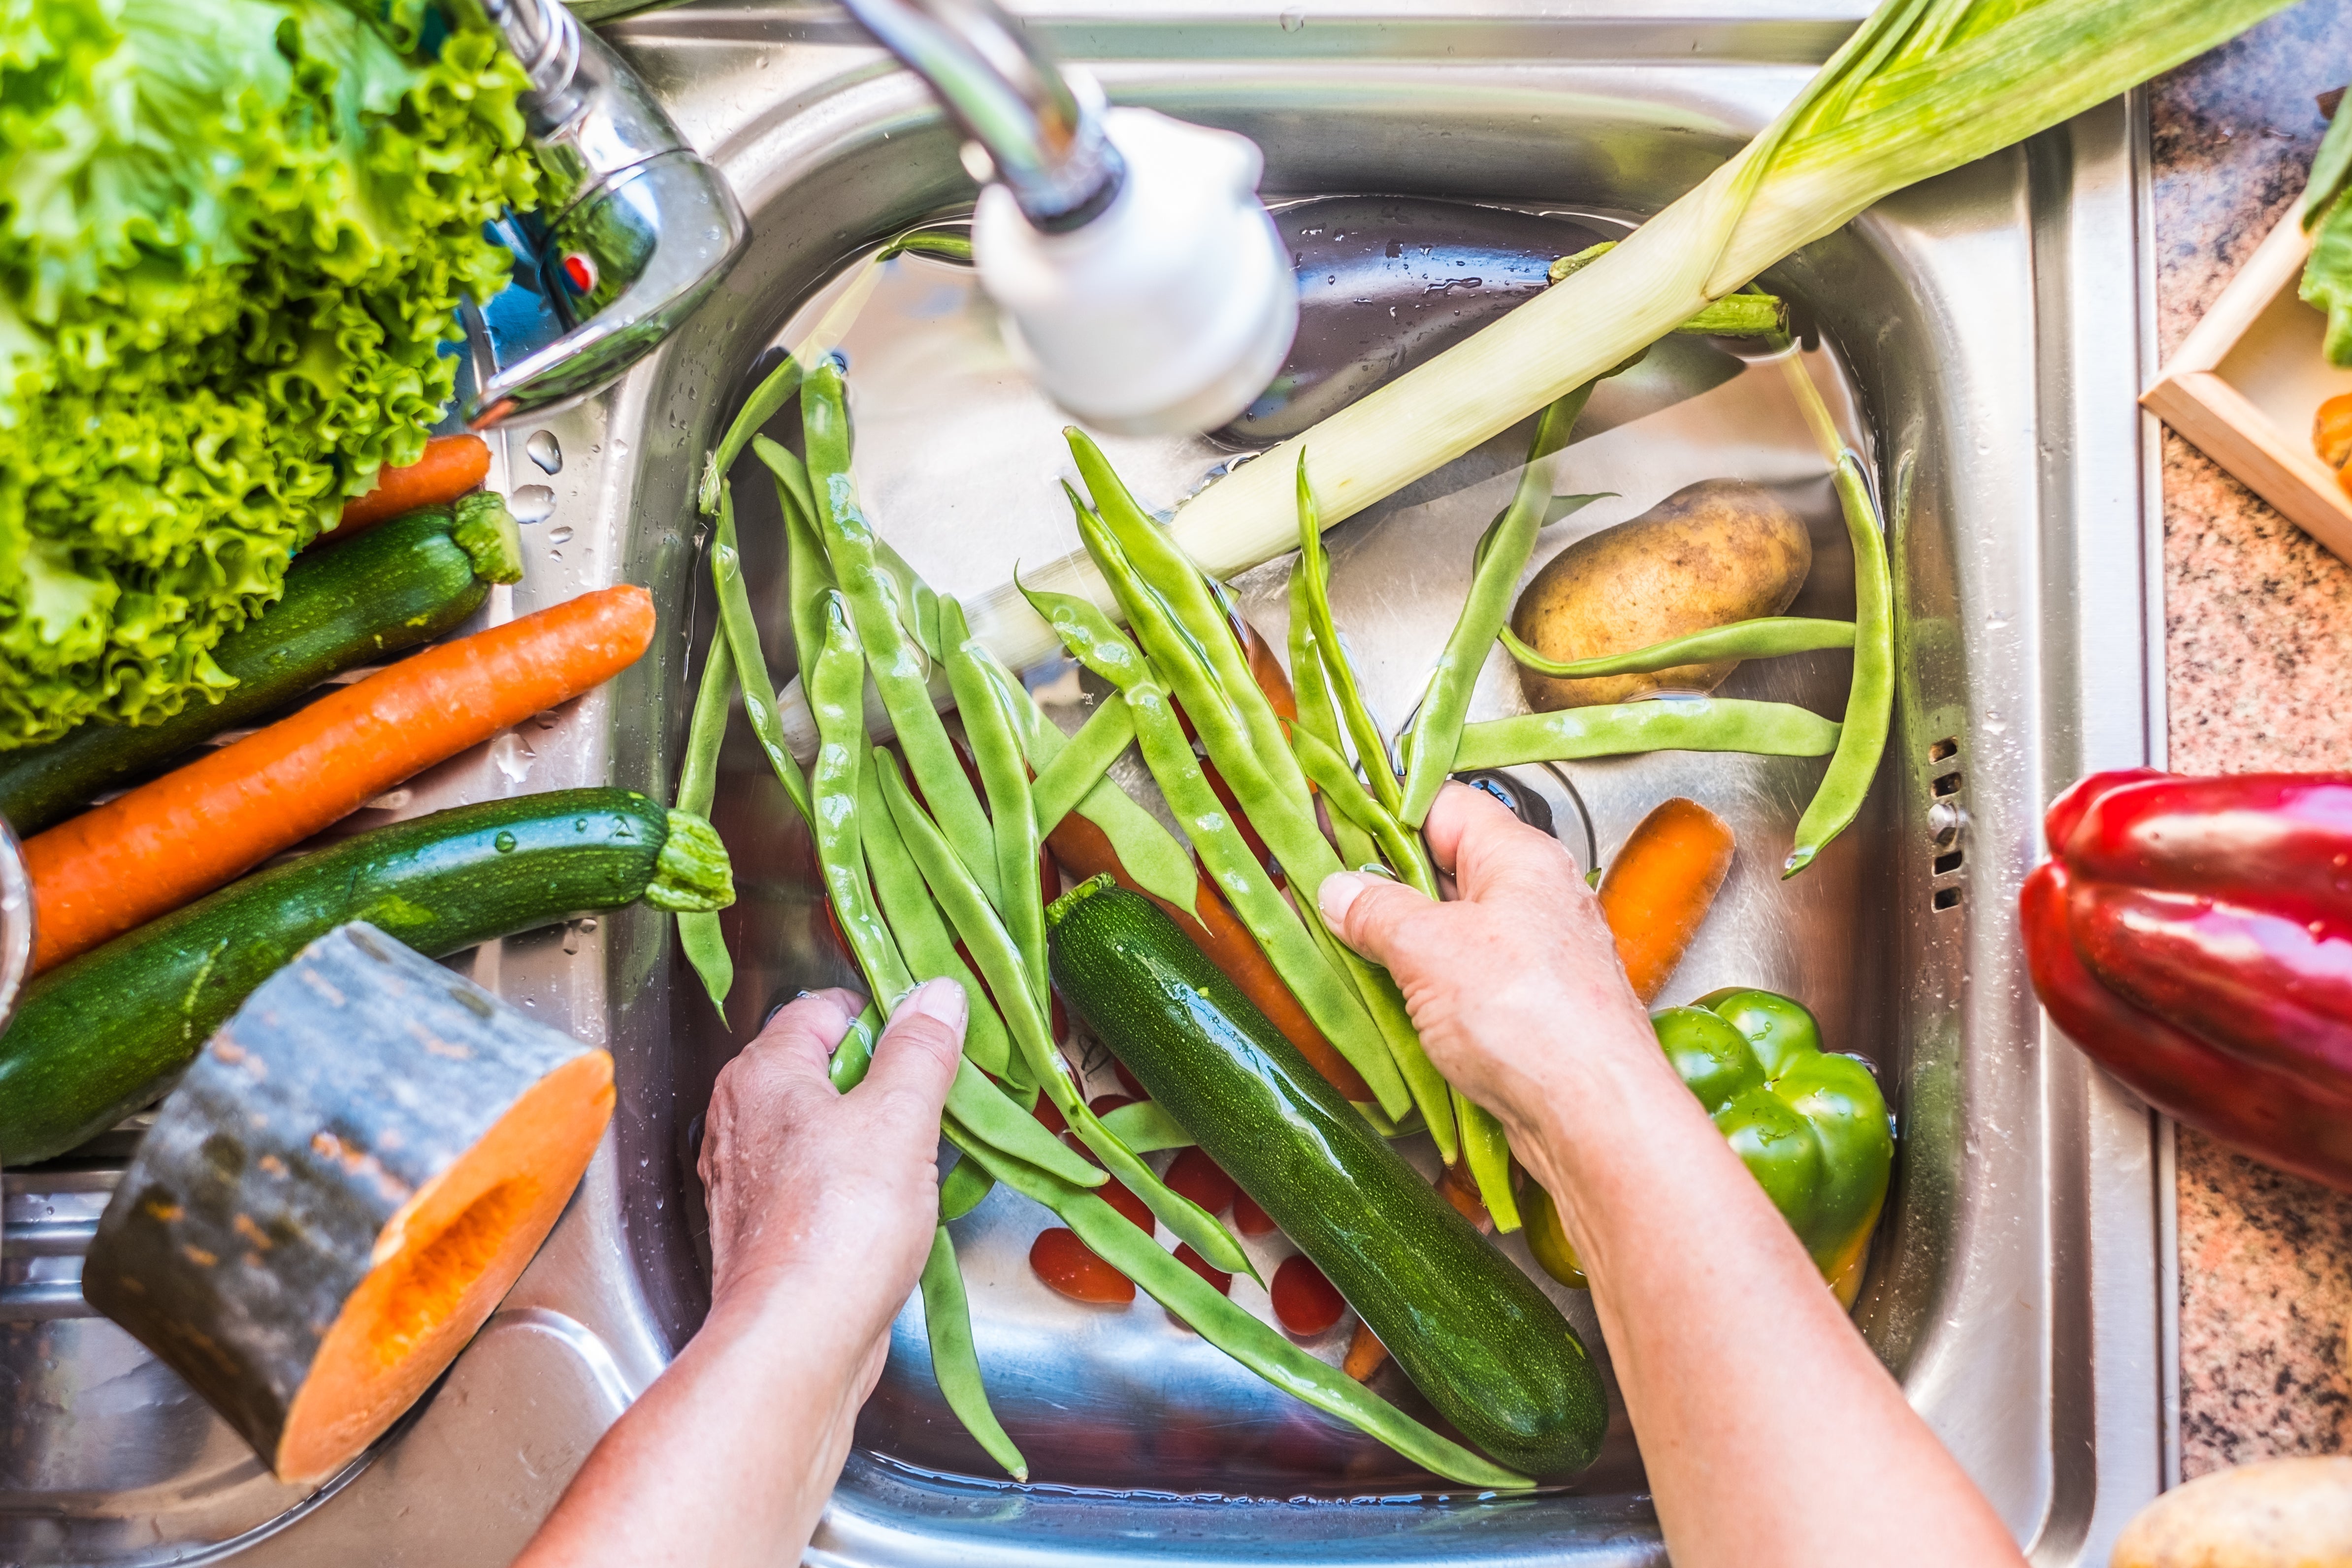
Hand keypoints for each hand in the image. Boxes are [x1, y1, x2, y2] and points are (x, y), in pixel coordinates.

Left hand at [698, 980, 965, 1343]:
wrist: (797, 1340)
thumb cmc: (841, 1225)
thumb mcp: (899, 1117)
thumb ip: (919, 1050)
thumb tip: (936, 995)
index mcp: (762, 1074)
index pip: (822, 1009)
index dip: (881, 1017)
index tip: (929, 1042)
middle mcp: (740, 1118)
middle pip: (823, 1069)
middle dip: (882, 1081)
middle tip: (934, 1102)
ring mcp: (749, 1178)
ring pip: (823, 1129)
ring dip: (874, 1136)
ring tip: (921, 1158)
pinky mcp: (767, 1229)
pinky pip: (819, 1182)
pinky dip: (856, 1184)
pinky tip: (891, 1207)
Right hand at [1315, 782, 1667, 1162]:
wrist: (1595, 1116)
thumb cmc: (1532, 1019)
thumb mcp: (1429, 948)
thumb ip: (1378, 911)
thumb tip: (1340, 890)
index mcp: (1521, 858)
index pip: (1444, 805)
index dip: (1383, 810)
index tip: (1331, 822)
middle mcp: (1535, 899)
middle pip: (1445, 868)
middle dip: (1383, 883)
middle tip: (1326, 895)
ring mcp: (1534, 957)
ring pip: (1452, 930)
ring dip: (1400, 942)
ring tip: (1346, 950)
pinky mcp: (1528, 1011)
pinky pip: (1465, 981)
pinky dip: (1425, 988)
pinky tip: (1391, 1004)